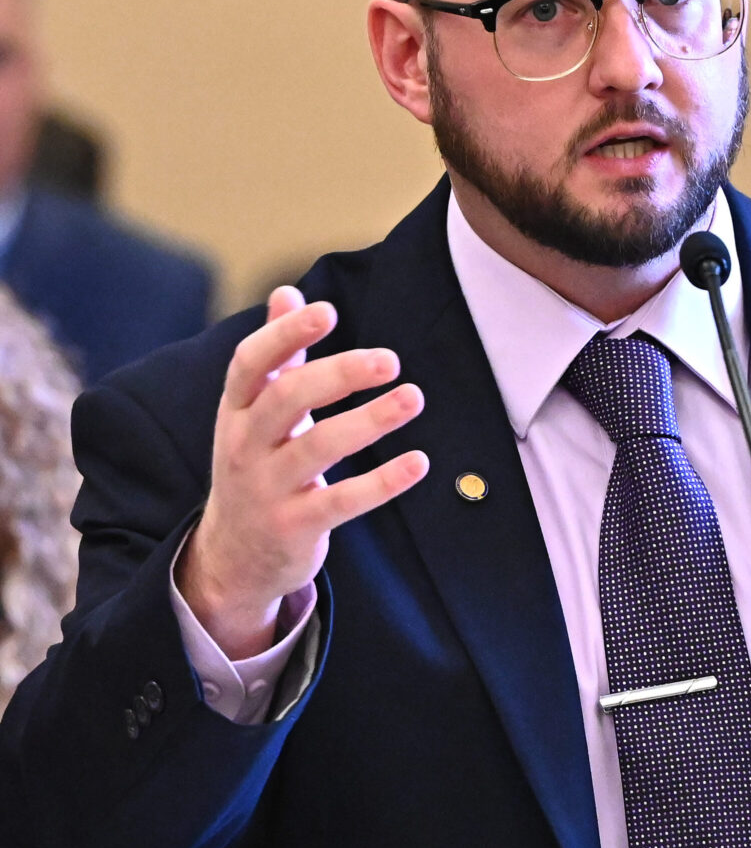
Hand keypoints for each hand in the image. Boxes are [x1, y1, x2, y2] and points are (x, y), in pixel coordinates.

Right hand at [177, 286, 427, 659]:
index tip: (328, 312)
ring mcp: (268, 488)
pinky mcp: (296, 526)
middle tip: (389, 360)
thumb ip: (275, 356)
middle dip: (336, 374)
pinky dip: (383, 483)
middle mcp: (245, 445)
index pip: (250, 363)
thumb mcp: (253, 413)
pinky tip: (419, 463)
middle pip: (286, 399)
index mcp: (236, 410)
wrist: (233, 555)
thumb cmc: (256, 465)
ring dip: (369, 421)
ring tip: (413, 398)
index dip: (285, 335)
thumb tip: (288, 293)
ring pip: (318, 448)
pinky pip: (343, 501)